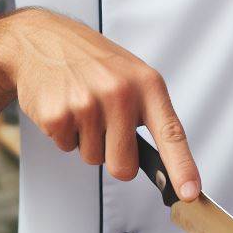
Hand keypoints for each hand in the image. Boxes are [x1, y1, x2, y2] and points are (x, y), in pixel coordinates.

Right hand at [0, 8, 200, 199]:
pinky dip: (65, 134)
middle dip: (114, 157)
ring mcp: (88, 104)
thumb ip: (148, 111)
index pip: (171, 132)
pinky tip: (65, 104)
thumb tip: (166, 162)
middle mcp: (121, 93)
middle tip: (105, 126)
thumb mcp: (131, 73)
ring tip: (82, 104)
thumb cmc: (92, 60)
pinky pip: (67, 148)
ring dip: (87, 139)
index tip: (190, 192)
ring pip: (93, 158)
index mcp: (146, 83)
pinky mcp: (58, 115)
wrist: (42, 40)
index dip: (182, 167)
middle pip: (123, 166)